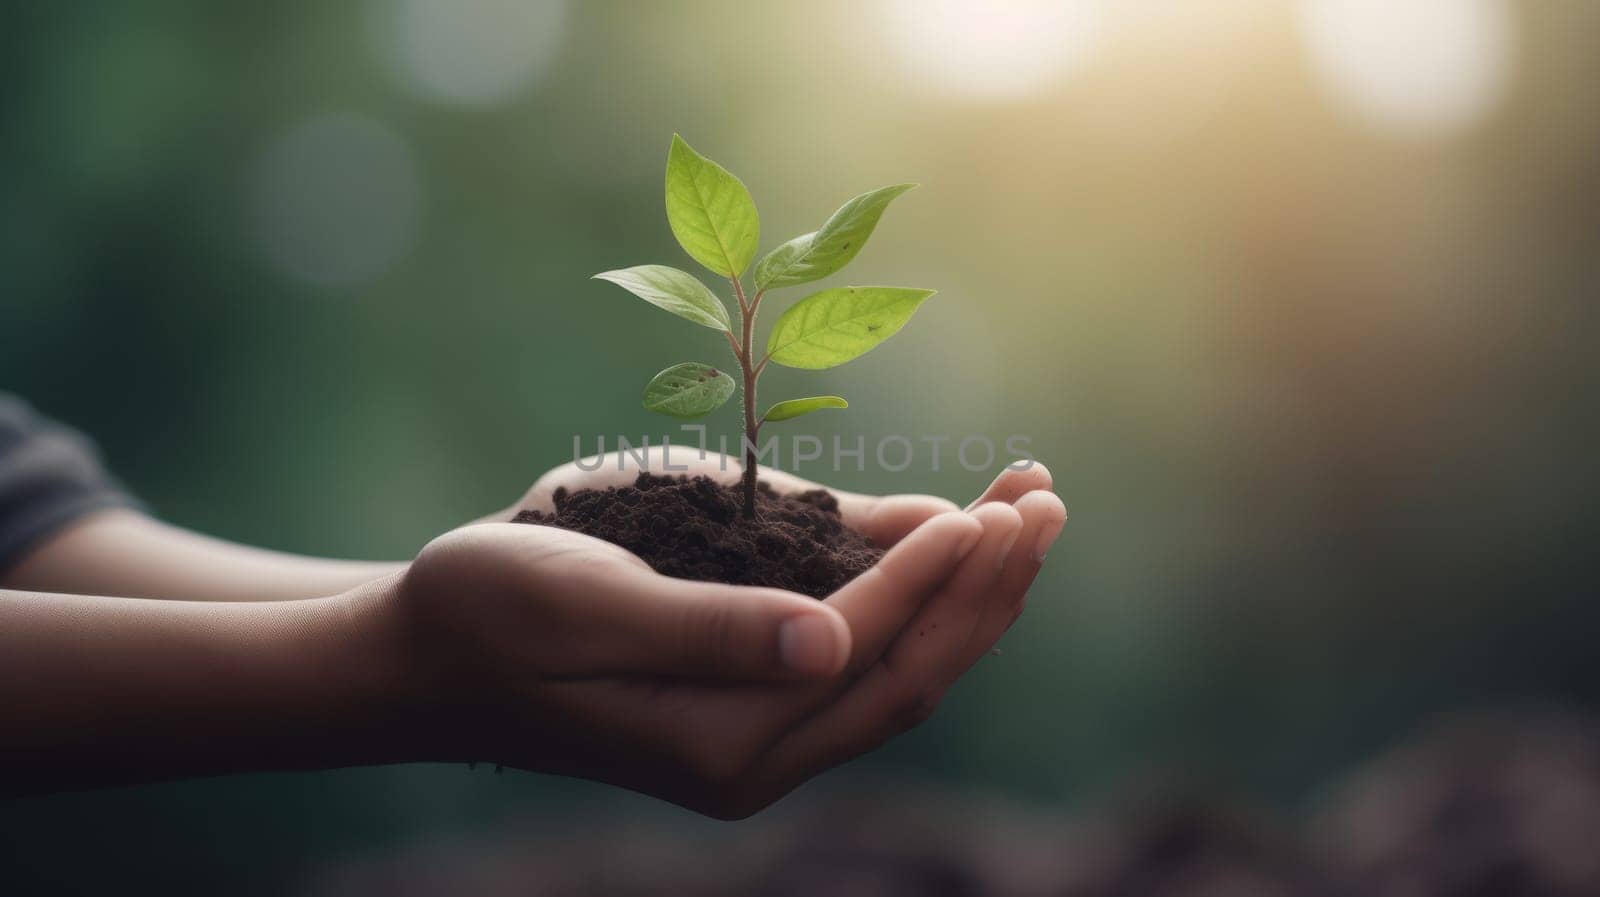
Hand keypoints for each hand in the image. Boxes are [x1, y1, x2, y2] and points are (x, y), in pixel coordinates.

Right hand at [394, 449, 1064, 817]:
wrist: (431, 654)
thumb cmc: (489, 612)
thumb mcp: (582, 605)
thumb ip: (708, 629)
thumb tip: (833, 643)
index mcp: (721, 744)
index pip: (858, 655)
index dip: (927, 582)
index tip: (984, 510)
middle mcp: (758, 755)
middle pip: (909, 674)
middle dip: (986, 588)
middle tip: (1046, 500)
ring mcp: (762, 733)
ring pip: (899, 667)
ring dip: (968, 590)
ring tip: (1027, 506)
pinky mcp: (757, 699)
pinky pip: (862, 654)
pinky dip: (917, 595)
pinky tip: (951, 534)